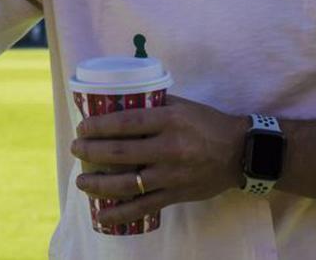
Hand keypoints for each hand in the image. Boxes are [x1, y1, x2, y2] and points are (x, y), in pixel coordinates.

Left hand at [70, 95, 246, 227]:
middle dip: (91, 152)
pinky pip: (143, 207)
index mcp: (170, 120)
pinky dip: (120, 214)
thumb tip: (117, 100)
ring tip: (81, 181)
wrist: (240, 152)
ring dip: (98, 184)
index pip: (126, 122)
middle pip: (120, 153)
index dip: (99, 126)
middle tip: (76, 149)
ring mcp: (172, 175)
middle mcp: (170, 148)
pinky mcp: (176, 195)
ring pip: (127, 183)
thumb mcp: (182, 105)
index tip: (82, 127)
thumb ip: (153, 103)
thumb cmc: (207, 123)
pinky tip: (101, 215)